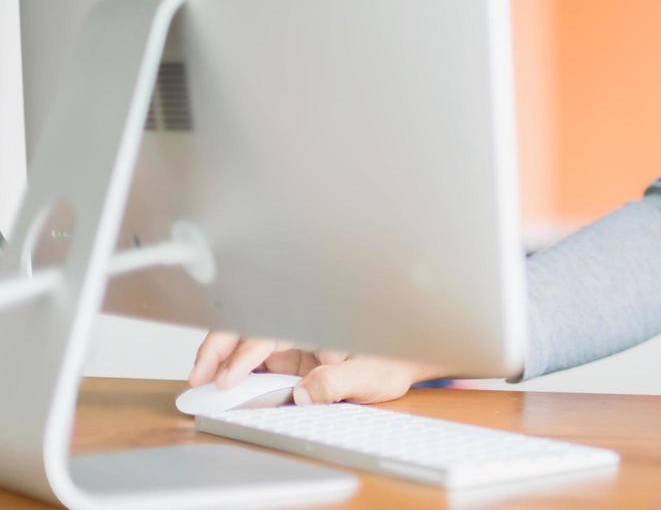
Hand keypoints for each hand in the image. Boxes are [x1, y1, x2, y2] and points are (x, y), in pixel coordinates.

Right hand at [189, 330, 445, 405]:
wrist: (407, 356)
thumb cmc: (392, 359)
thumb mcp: (371, 374)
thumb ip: (338, 384)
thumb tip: (303, 394)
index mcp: (318, 323)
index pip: (269, 334)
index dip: (244, 355)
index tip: (228, 378)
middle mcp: (301, 326)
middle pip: (249, 328)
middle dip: (218, 347)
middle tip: (196, 375)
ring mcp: (293, 339)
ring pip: (246, 339)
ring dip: (220, 355)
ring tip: (197, 378)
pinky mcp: (290, 354)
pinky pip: (255, 356)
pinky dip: (233, 366)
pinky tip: (217, 380)